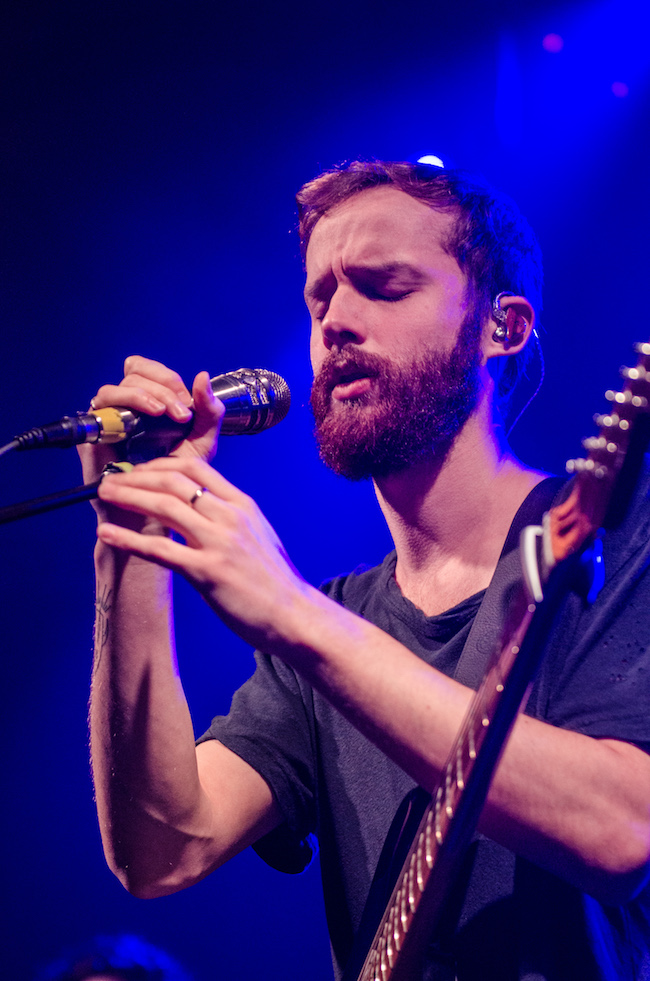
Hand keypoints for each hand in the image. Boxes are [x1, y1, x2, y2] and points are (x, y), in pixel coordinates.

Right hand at [79, 356, 223, 527]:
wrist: (160, 512)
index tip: (190, 404)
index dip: (168, 378)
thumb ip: (208, 411)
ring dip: (145, 394)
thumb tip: (203, 376)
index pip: (149, 370)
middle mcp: (125, 409)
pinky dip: (128, 404)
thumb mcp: (201, 441)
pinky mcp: (94, 435)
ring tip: (166, 414)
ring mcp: (107, 421)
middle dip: (163, 387)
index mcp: (149, 404)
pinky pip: (102, 407)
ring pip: (115, 387)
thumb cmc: (178, 479)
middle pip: (133, 372)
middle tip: (182, 412)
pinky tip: (150, 417)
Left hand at [95, 455, 308, 649]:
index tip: (138, 471)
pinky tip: (107, 534)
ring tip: (102, 495)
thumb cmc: (274, 580)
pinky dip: (128, 538)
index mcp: (242, 505)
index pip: (195, 467)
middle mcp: (231, 516)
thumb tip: (199, 507)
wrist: (295, 616)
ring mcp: (219, 543)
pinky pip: (159, 550)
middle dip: (136, 475)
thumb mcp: (257, 534)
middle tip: (111, 480)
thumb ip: (229, 516)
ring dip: (128, 497)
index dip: (159, 464)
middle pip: (174, 480)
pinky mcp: (208, 572)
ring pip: (164, 507)